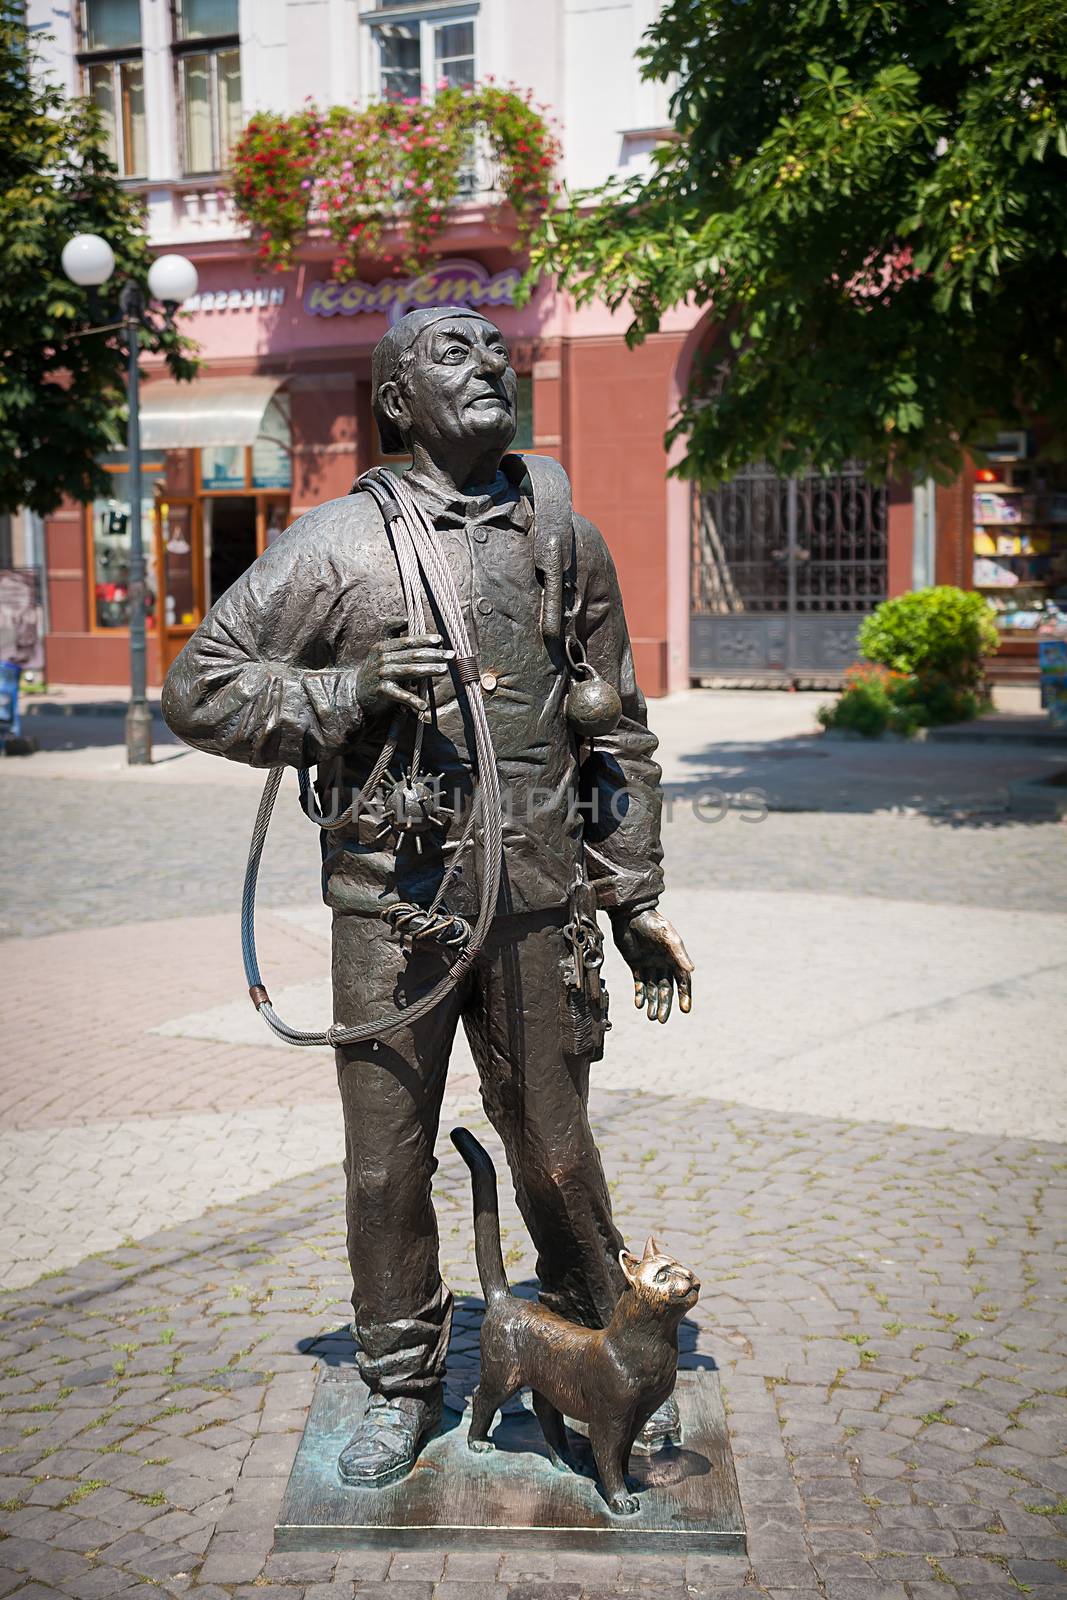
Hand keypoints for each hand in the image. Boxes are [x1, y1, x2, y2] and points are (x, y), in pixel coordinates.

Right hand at [355, 622, 454, 719]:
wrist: (355, 691)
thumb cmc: (375, 669)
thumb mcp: (380, 648)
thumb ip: (392, 633)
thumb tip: (406, 618)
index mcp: (383, 646)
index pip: (408, 641)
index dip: (424, 640)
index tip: (441, 640)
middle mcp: (382, 659)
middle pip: (412, 655)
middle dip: (434, 654)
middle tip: (451, 655)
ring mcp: (382, 675)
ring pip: (409, 671)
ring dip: (428, 670)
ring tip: (444, 670)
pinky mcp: (381, 691)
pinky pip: (400, 695)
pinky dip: (412, 701)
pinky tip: (424, 706)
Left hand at [612, 908, 693, 1023]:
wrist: (630, 914)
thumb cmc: (652, 923)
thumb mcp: (668, 937)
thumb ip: (679, 953)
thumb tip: (691, 971)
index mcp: (675, 958)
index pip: (682, 981)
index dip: (684, 995)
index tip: (685, 1009)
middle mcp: (664, 963)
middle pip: (666, 989)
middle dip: (665, 1005)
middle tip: (661, 1020)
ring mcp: (649, 965)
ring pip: (652, 989)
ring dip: (652, 1003)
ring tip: (651, 1017)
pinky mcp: (635, 965)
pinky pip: (639, 983)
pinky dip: (640, 995)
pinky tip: (639, 1004)